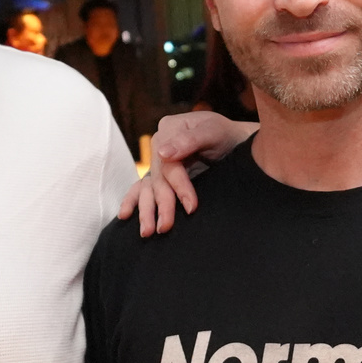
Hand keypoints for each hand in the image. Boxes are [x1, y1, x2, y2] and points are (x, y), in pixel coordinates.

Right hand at [116, 111, 255, 234]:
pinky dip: (133, 200)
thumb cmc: (226, 135)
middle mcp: (159, 145)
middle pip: (157, 178)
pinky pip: (143, 187)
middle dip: (161, 204)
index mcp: (169, 130)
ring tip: (146, 232)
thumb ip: (189, 140)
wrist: (235, 141)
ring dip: (145, 210)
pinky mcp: (162, 173)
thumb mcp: (213, 132)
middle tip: (165, 227)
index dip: (178, 186)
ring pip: (148, 186)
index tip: (191, 208)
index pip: (168, 163)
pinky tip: (126, 216)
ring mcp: (159, 160)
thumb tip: (163, 153)